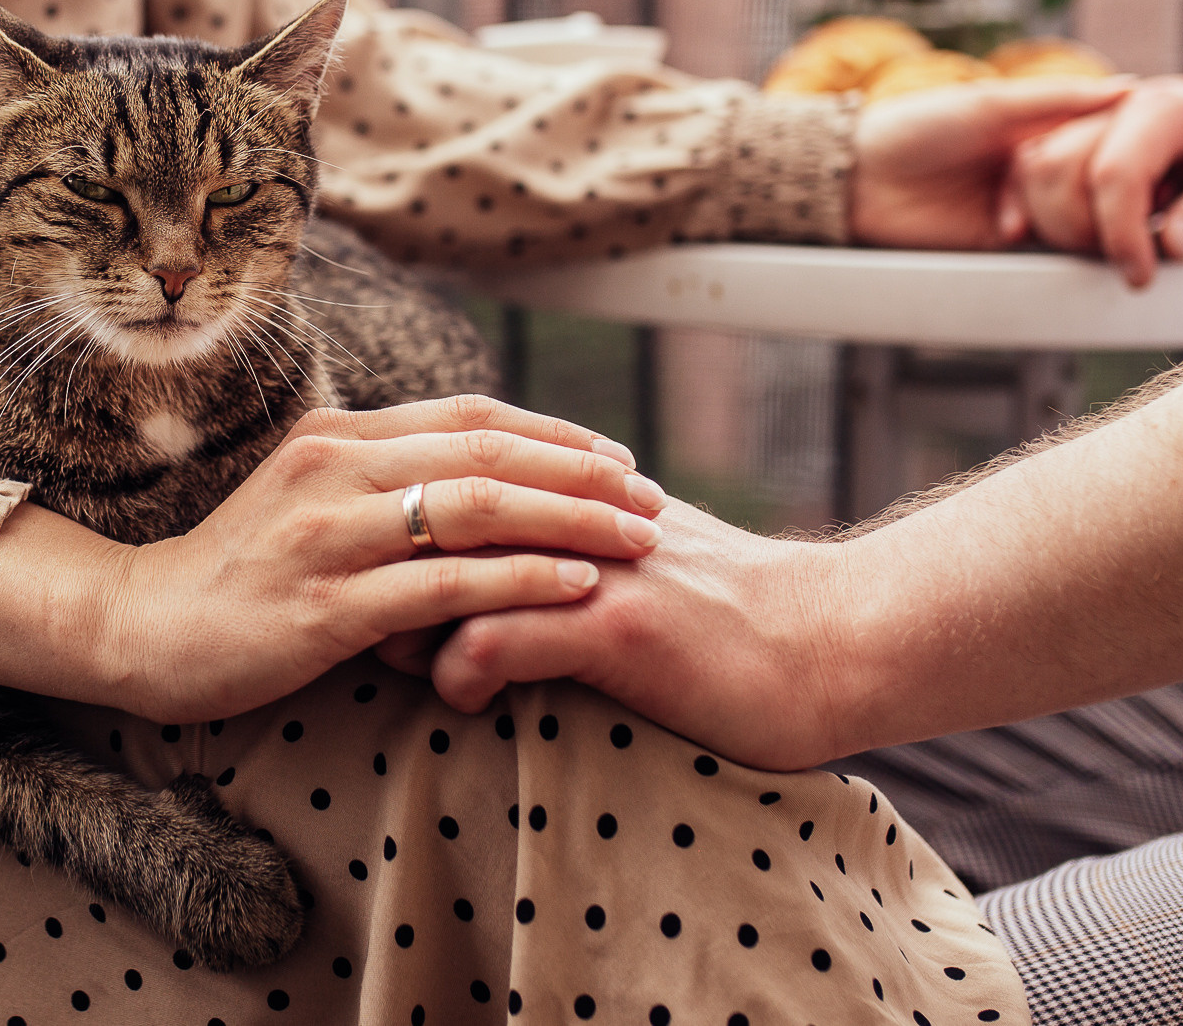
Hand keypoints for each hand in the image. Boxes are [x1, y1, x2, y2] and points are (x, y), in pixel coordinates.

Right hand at [94, 396, 666, 723]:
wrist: (145, 628)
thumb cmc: (239, 575)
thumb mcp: (308, 504)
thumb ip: (382, 485)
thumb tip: (479, 486)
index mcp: (336, 435)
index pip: (468, 416)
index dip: (553, 433)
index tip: (618, 459)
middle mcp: (333, 467)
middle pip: (485, 450)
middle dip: (582, 472)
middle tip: (651, 497)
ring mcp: (327, 534)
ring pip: (474, 508)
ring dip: (570, 520)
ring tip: (637, 539)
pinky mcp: (326, 605)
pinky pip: (445, 585)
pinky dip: (521, 582)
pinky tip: (577, 587)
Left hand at [389, 499, 850, 770]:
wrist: (830, 642)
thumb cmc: (730, 617)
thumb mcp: (640, 555)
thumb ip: (570, 541)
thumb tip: (499, 559)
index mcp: (570, 495)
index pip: (448, 482)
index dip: (393, 519)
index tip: (362, 566)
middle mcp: (571, 516)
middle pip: (431, 518)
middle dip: (379, 568)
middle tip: (352, 615)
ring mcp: (589, 565)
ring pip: (450, 573)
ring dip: (403, 623)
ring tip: (389, 658)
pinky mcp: (612, 624)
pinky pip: (493, 638)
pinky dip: (458, 672)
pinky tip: (462, 699)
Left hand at [849, 76, 1128, 249]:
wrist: (858, 181)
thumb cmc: (915, 130)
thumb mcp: (990, 104)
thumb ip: (1055, 99)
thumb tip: (1129, 89)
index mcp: (1035, 127)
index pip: (1102, 137)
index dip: (1131, 146)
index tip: (1160, 151)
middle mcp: (1034, 168)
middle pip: (1097, 182)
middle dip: (1117, 189)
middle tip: (1150, 194)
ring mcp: (1020, 207)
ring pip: (1079, 217)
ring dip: (1094, 219)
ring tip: (1122, 219)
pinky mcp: (1000, 246)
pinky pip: (1046, 250)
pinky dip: (1065, 247)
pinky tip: (1090, 244)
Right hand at [1000, 77, 1182, 286]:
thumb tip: (1174, 244)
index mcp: (1163, 109)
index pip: (1114, 172)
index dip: (1119, 234)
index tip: (1141, 275)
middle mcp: (1113, 110)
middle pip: (1057, 171)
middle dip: (1084, 230)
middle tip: (1134, 258)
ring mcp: (1086, 126)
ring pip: (1032, 176)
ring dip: (1059, 225)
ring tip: (1115, 241)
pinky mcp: (1070, 147)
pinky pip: (1024, 179)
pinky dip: (1034, 213)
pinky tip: (1073, 236)